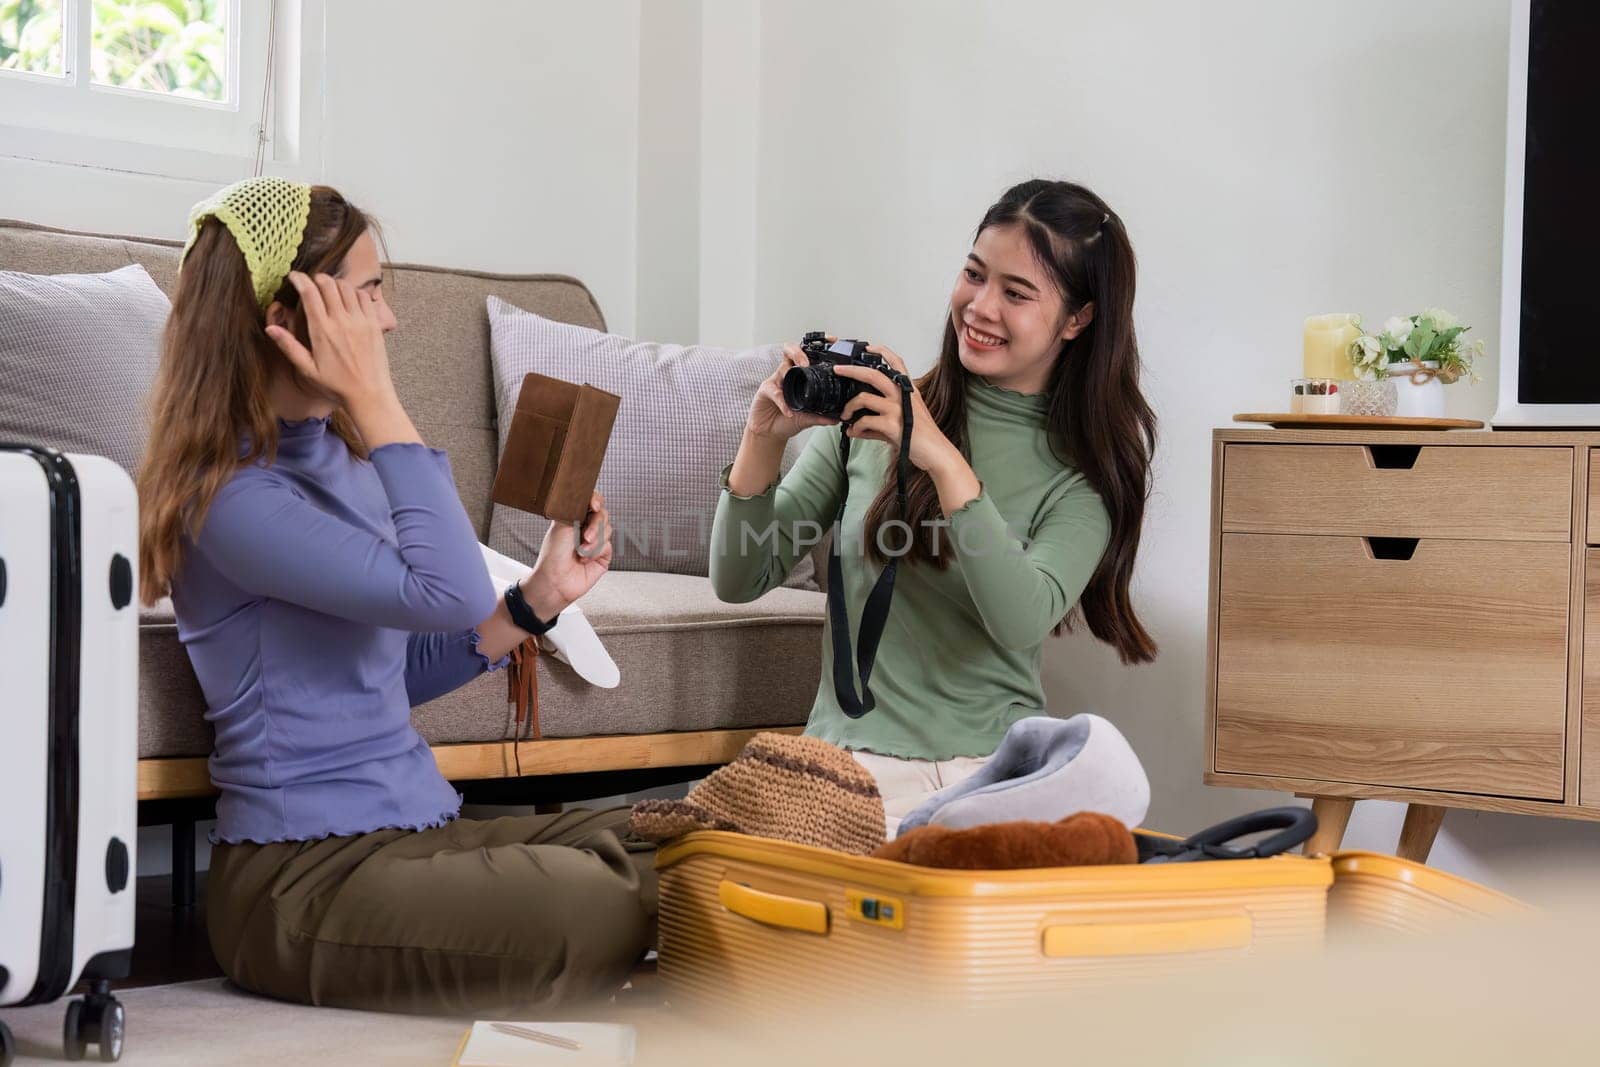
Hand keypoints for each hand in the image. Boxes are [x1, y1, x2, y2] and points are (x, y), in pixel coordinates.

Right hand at [265, 271, 396, 411]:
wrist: (369, 394)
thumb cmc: (336, 385)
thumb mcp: (307, 369)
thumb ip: (289, 346)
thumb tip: (270, 327)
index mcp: (322, 331)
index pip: (309, 293)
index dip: (299, 279)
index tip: (293, 276)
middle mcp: (342, 322)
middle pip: (328, 284)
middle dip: (317, 278)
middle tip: (312, 283)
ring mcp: (360, 321)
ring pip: (346, 287)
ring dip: (335, 284)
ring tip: (329, 290)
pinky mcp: (374, 324)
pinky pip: (364, 297)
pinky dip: (354, 292)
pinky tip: (348, 300)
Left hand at [522, 491, 612, 618]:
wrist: (555, 580)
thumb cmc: (553, 554)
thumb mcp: (561, 524)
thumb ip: (576, 508)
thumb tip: (589, 497)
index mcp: (575, 517)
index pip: (592, 502)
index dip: (596, 501)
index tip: (593, 506)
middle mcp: (586, 528)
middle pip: (603, 515)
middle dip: (595, 524)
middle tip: (585, 536)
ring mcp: (596, 542)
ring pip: (608, 530)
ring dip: (593, 542)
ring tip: (580, 552)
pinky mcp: (603, 556)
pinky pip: (607, 546)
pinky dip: (595, 553)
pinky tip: (583, 560)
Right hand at [744, 342, 840, 442]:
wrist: (770, 433)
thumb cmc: (786, 420)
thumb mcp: (807, 418)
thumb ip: (820, 417)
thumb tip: (837, 418)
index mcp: (799, 376)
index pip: (806, 355)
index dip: (816, 346)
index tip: (829, 342)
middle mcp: (787, 374)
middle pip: (790, 351)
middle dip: (798, 353)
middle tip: (806, 363)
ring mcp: (775, 381)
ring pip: (782, 368)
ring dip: (789, 372)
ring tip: (797, 381)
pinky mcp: (765, 391)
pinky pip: (774, 392)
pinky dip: (782, 402)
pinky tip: (789, 411)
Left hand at [834, 345, 958, 471]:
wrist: (936, 453)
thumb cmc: (921, 437)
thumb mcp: (902, 422)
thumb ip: (878, 420)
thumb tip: (855, 426)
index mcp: (907, 390)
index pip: (897, 362)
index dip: (882, 351)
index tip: (868, 347)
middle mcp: (902, 395)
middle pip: (873, 373)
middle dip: (851, 370)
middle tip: (839, 370)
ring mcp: (897, 408)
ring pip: (863, 397)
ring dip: (849, 407)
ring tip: (844, 416)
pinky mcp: (892, 424)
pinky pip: (864, 421)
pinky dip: (856, 428)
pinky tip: (854, 432)